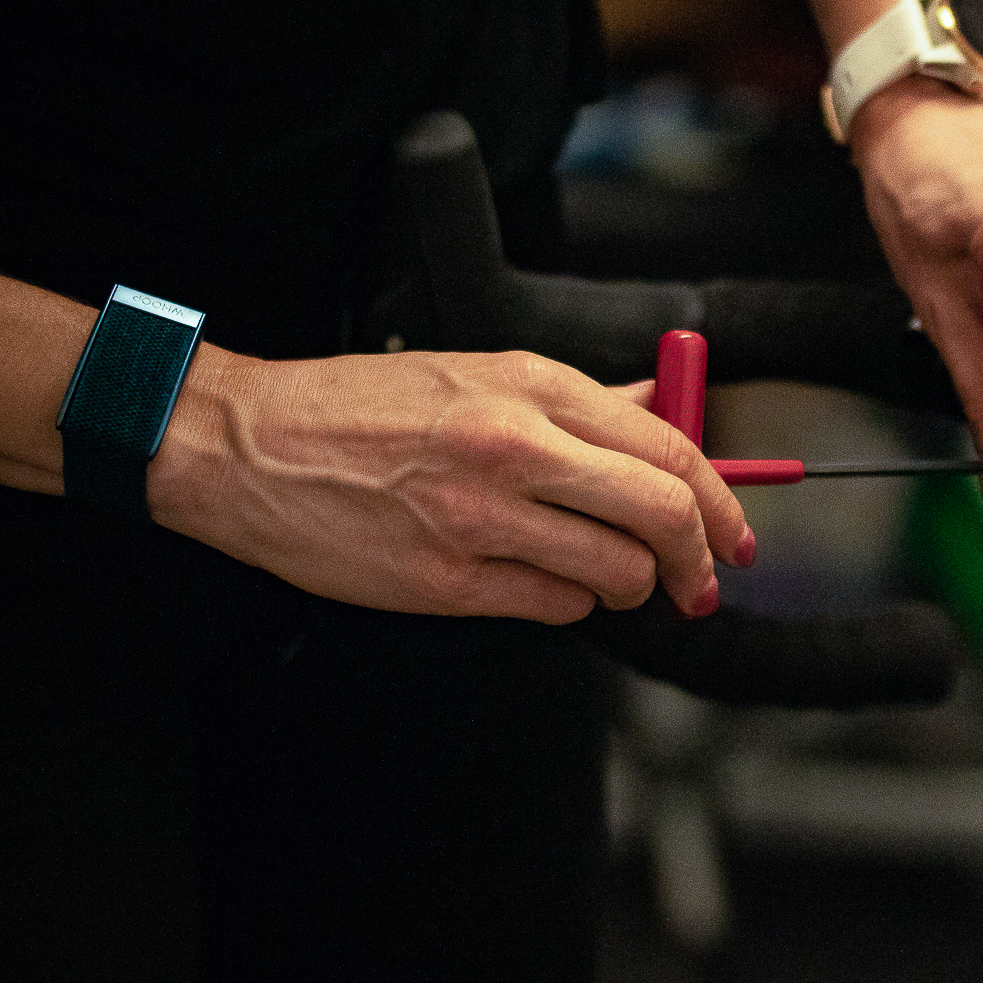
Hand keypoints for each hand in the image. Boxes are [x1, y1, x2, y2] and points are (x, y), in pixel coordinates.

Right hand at [146, 346, 753, 623]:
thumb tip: (668, 414)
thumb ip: (583, 403)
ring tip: (599, 574)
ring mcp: (480, 518)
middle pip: (662, 515)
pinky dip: (565, 604)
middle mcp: (515, 448)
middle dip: (700, 559)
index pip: (670, 449)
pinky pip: (553, 609)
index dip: (721, 502)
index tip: (736, 535)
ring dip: (627, 588)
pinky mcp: (446, 580)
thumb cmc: (364, 409)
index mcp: (533, 387)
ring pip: (616, 576)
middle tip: (703, 581)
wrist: (247, 445)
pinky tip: (535, 581)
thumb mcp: (482, 374)